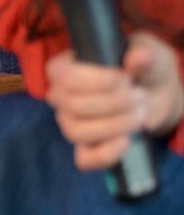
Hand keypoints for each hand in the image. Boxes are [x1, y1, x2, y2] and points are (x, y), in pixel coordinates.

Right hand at [44, 32, 183, 169]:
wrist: (154, 94)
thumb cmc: (143, 69)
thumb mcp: (147, 56)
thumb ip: (143, 55)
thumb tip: (139, 57)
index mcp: (65, 69)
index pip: (62, 76)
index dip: (94, 80)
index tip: (124, 77)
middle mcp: (61, 97)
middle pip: (72, 105)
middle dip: (114, 102)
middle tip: (139, 95)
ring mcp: (71, 124)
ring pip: (77, 131)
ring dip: (114, 125)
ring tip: (139, 114)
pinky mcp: (86, 147)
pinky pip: (84, 159)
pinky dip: (107, 153)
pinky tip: (126, 140)